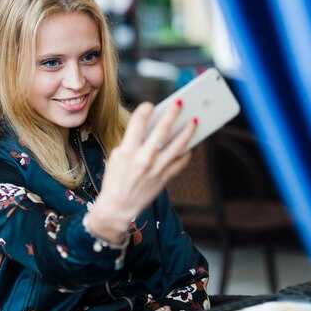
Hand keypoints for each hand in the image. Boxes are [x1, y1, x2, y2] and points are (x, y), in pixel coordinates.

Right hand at [86, 100, 196, 243]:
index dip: (145, 110)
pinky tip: (189, 144)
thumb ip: (132, 141)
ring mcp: (156, 169)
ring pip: (178, 146)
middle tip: (181, 102)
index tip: (151, 105)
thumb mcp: (117, 156)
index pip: (138, 123)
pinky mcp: (165, 179)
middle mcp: (144, 159)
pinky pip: (181, 162)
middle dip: (173, 114)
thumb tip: (151, 126)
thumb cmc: (115, 180)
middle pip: (162, 131)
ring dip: (188, 131)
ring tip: (195, 120)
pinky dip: (187, 152)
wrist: (117, 208)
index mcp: (127, 151)